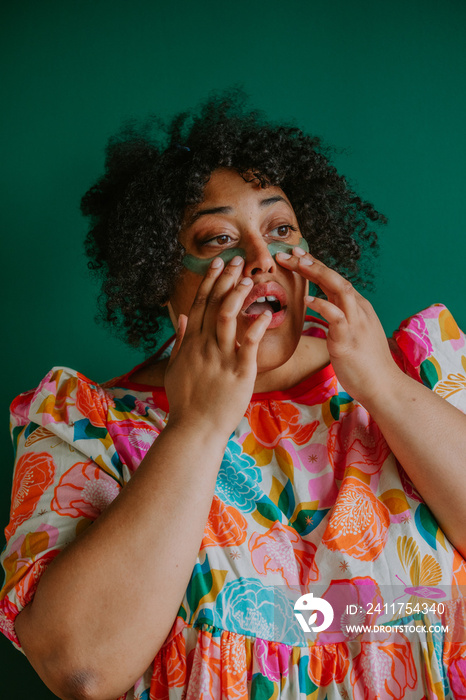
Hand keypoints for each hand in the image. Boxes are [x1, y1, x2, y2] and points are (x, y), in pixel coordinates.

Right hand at [164, 257, 271, 434]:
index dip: (210, 282)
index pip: (200, 304)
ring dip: (239, 296)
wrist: (194, 429)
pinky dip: (257, 327)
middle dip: (226, 280)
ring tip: (250, 279)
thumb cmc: (185, 402)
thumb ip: (181, 340)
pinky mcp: (240, 373)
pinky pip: (250, 345)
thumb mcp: (175, 368)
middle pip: (214, 305)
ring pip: (228, 318)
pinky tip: (266, 312)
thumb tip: (183, 317)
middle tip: (239, 261)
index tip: (219, 264)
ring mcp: (222, 358)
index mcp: (192, 344)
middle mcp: (205, 346)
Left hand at [276, 247, 402, 404]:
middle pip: (335, 278)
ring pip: (339, 289)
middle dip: (311, 263)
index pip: (335, 279)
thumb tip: (324, 306)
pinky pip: (336, 317)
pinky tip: (307, 299)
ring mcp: (356, 324)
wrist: (384, 386)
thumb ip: (340, 317)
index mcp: (358, 307)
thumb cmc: (365, 363)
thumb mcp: (352, 333)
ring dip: (317, 274)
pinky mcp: (348, 341)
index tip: (296, 254)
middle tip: (288, 253)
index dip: (316, 265)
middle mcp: (359, 310)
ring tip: (297, 263)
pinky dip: (322, 305)